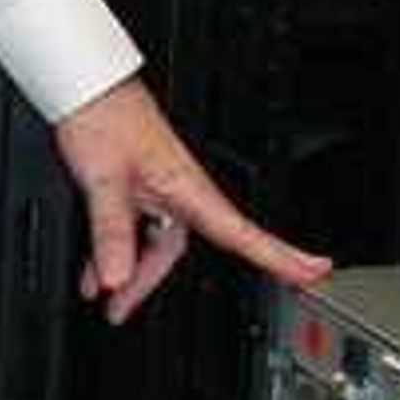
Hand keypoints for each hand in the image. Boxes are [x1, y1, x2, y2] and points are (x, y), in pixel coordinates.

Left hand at [50, 75, 331, 325]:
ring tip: (100, 297)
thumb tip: (117, 277)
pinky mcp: (136, 188)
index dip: (280, 256)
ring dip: (125, 270)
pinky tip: (93, 270)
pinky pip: (131, 231)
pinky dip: (113, 252)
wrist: (86, 88)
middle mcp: (178, 192)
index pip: (242, 233)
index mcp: (188, 188)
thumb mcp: (105, 181)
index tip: (312, 272)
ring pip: (150, 243)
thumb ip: (112, 232)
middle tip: (120, 311)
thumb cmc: (105, 119)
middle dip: (147, 283)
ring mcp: (157, 190)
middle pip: (174, 251)